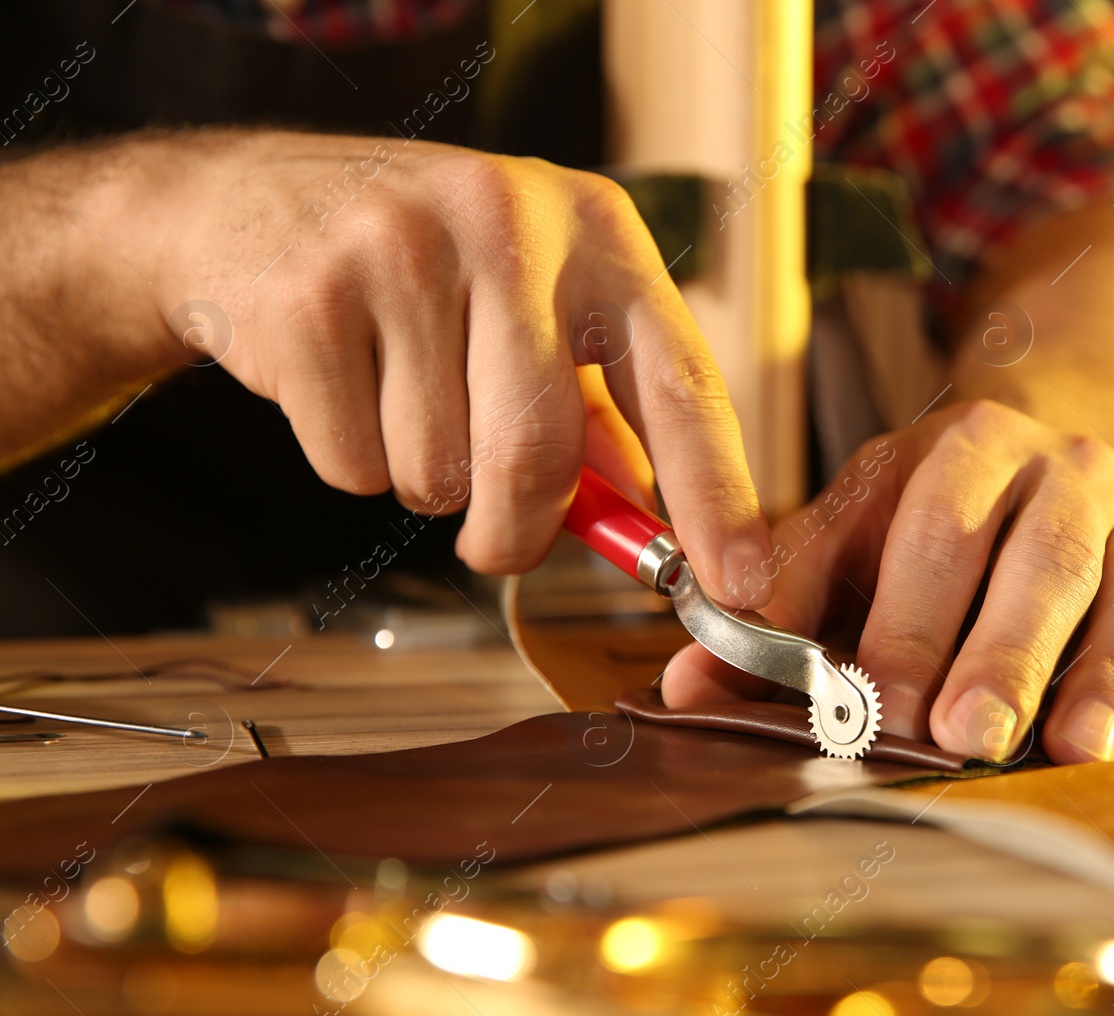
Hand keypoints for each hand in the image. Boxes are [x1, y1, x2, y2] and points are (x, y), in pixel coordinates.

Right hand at [140, 131, 768, 591]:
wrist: (243, 203)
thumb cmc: (423, 270)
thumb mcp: (534, 305)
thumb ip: (599, 413)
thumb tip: (655, 527)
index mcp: (597, 231)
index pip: (683, 382)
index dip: (718, 496)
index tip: (740, 584)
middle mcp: (512, 223)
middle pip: (539, 454)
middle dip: (516, 531)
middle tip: (496, 541)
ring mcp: (402, 249)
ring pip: (440, 472)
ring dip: (426, 482)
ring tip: (400, 397)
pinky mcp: (310, 296)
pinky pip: (354, 466)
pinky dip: (352, 463)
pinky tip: (343, 385)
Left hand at [661, 400, 1113, 762]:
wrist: (1049, 464)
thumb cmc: (929, 525)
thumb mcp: (847, 538)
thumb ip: (773, 606)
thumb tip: (684, 684)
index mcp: (963, 447)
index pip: (933, 529)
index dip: (902, 620)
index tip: (871, 703)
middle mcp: (1063, 470)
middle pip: (1041, 560)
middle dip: (1001, 652)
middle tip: (966, 737)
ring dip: (1107, 671)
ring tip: (1076, 748)